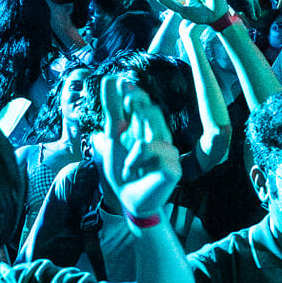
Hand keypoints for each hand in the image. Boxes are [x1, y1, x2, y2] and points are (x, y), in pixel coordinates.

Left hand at [92, 74, 179, 221]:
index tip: (119, 82)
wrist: (129, 201)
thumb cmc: (123, 173)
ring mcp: (168, 151)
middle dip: (137, 100)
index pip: (144, 106)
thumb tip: (109, 81)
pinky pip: (153, 150)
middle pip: (153, 111)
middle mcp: (160, 137)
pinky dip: (136, 159)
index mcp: (147, 131)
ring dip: (133, 140)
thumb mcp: (112, 141)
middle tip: (124, 96)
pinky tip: (131, 170)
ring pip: (155, 126)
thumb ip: (112, 115)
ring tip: (127, 159)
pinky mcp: (172, 166)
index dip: (133, 93)